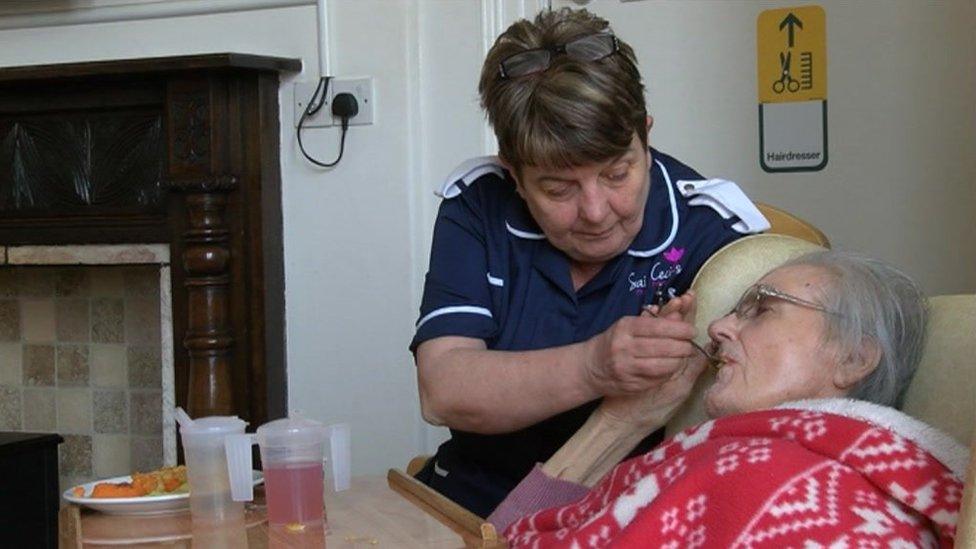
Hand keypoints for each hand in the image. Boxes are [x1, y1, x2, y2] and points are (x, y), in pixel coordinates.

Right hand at [581, 292, 697, 396]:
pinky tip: (671, 367)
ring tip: (683, 356)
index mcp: (624, 327)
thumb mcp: (630, 325)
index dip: (679, 329)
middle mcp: (623, 347)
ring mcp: (626, 368)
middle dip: (682, 346)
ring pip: (661, 366)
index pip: (657, 327)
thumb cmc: (615, 342)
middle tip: (690, 345)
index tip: (692, 330)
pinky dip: (668, 373)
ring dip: (678, 361)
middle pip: (662, 347)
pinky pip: (656, 379)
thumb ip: (655, 321)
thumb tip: (679, 314)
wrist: (591, 367)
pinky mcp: (630, 384)